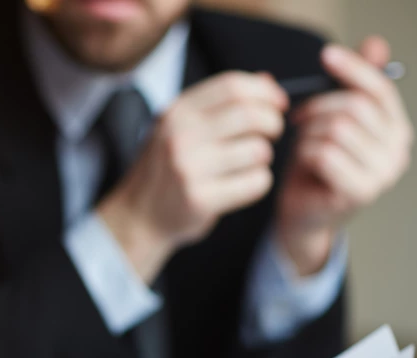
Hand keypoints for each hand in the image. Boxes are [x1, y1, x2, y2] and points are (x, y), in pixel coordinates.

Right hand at [98, 72, 287, 281]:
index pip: (233, 86)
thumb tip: (269, 82)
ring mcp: (188, 168)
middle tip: (271, 134)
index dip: (265, 92)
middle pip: (250, 115)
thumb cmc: (167, 168)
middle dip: (272, 123)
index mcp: (176, 112)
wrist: (138, 215)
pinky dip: (259, 183)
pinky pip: (255, 182)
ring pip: (257, 150)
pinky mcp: (200, 199)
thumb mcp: (181, 127)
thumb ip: (219, 104)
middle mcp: (179, 136)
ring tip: (249, 163)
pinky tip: (243, 185)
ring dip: (264, 157)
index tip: (278, 105)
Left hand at [278, 36, 413, 274]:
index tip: (326, 55)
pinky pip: (325, 153)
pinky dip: (306, 154)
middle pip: (354, 107)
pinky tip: (303, 165)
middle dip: (317, 107)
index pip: (380, 89)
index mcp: (396, 129)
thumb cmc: (314, 166)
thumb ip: (350, 86)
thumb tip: (375, 44)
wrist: (303, 215)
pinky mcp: (361, 191)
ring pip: (337, 129)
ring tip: (303, 147)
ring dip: (308, 134)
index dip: (353, 69)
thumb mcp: (330, 120)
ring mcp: (383, 173)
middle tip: (297, 118)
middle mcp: (399, 150)